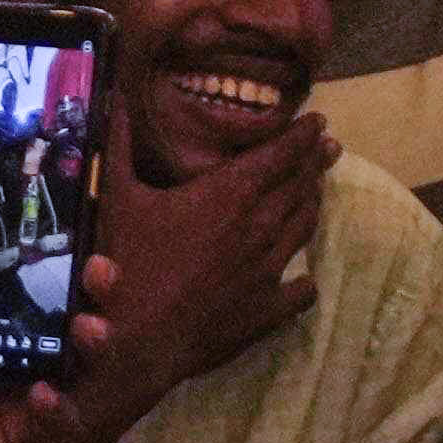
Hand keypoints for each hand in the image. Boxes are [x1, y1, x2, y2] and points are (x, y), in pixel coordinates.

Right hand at [77, 111, 333, 408]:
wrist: (136, 342)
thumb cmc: (125, 264)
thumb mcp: (116, 197)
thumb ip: (118, 145)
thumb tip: (114, 100)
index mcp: (228, 195)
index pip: (278, 156)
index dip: (300, 136)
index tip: (317, 121)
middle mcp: (257, 227)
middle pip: (298, 186)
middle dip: (315, 163)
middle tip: (329, 147)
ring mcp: (267, 270)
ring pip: (303, 228)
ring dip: (313, 204)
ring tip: (318, 191)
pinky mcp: (267, 309)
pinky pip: (300, 290)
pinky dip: (304, 280)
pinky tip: (305, 278)